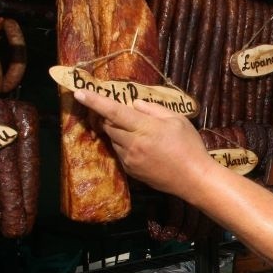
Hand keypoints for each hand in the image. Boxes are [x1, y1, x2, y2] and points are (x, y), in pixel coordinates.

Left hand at [72, 90, 214, 198]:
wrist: (193, 179)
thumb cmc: (189, 146)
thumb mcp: (177, 120)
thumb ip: (153, 109)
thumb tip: (134, 104)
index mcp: (144, 128)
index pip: (114, 111)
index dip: (95, 101)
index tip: (79, 92)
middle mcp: (132, 144)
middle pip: (109, 125)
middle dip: (110, 116)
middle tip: (122, 113)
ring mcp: (130, 159)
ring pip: (113, 139)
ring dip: (118, 131)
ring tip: (139, 132)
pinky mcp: (131, 171)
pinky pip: (120, 153)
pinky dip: (124, 145)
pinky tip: (142, 147)